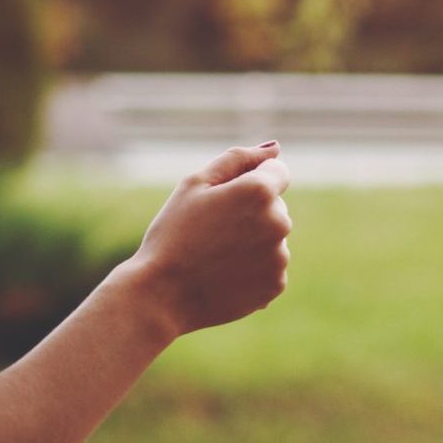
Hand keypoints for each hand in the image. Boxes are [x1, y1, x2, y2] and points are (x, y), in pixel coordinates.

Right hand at [129, 141, 292, 337]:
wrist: (162, 294)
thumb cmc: (173, 233)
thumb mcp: (194, 184)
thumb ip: (237, 159)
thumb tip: (275, 148)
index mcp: (259, 191)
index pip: (277, 172)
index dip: (248, 181)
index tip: (223, 200)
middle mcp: (278, 222)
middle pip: (275, 206)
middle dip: (250, 211)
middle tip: (210, 231)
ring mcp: (280, 257)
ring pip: (271, 237)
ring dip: (251, 240)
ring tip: (213, 255)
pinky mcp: (276, 284)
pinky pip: (269, 266)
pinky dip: (251, 268)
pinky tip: (222, 274)